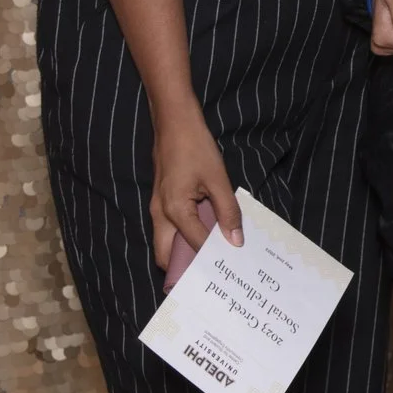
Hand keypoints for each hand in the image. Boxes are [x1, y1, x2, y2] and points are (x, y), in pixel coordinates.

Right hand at [149, 115, 241, 267]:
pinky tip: (206, 232)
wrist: (174, 122)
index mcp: (174, 212)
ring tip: (214, 255)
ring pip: (165, 243)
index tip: (231, 266)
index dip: (213, 256)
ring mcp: (157, 209)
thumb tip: (235, 240)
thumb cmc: (195, 147)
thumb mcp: (218, 179)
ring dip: (184, 252)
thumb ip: (227, 211)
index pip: (194, 246)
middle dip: (186, 267)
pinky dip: (183, 237)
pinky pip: (169, 229)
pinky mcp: (160, 202)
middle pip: (166, 255)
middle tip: (214, 270)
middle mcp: (159, 216)